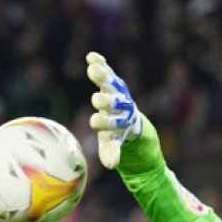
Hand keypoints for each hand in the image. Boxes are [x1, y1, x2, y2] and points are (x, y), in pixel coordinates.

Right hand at [87, 51, 143, 169]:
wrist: (131, 119)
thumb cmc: (118, 134)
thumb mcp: (114, 144)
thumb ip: (112, 152)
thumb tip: (112, 165)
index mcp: (122, 122)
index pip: (115, 123)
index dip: (106, 122)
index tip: (94, 122)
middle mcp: (121, 105)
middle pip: (115, 102)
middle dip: (106, 101)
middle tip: (97, 100)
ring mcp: (117, 93)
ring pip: (111, 84)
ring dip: (102, 76)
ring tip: (93, 68)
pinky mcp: (112, 83)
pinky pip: (106, 73)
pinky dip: (100, 64)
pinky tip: (91, 56)